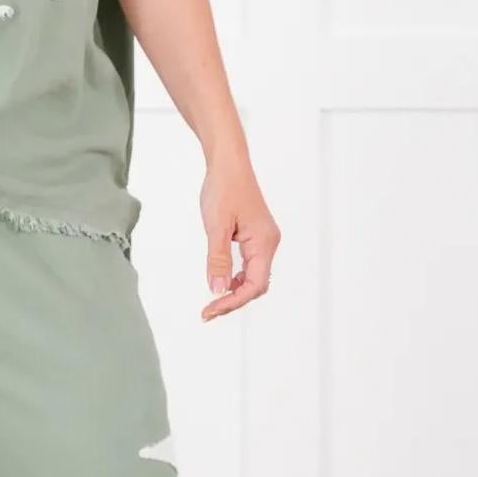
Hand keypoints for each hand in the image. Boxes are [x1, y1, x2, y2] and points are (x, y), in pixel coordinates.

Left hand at [199, 150, 279, 319]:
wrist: (229, 164)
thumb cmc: (224, 188)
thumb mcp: (216, 226)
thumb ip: (217, 260)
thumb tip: (216, 291)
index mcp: (264, 242)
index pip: (254, 285)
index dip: (232, 302)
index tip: (210, 310)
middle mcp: (269, 243)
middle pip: (256, 285)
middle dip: (233, 301)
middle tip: (208, 312)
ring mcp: (265, 240)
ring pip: (254, 277)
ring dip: (234, 291)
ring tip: (212, 301)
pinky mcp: (257, 237)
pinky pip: (250, 265)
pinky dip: (236, 278)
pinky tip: (221, 281)